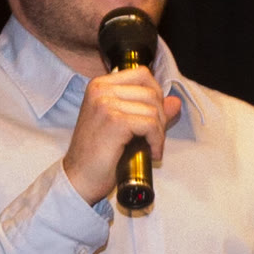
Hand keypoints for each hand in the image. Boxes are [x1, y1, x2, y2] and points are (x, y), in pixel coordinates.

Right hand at [63, 68, 182, 205]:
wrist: (79, 178)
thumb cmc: (97, 156)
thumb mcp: (124, 126)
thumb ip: (149, 111)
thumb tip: (175, 102)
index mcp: (100, 85)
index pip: (142, 74)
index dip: (156, 97)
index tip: (154, 119)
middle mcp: (101, 90)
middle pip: (151, 91)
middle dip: (160, 117)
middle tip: (154, 138)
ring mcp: (106, 104)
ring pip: (153, 109)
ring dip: (159, 132)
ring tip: (151, 147)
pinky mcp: (114, 122)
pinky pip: (150, 125)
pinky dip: (157, 141)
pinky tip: (152, 153)